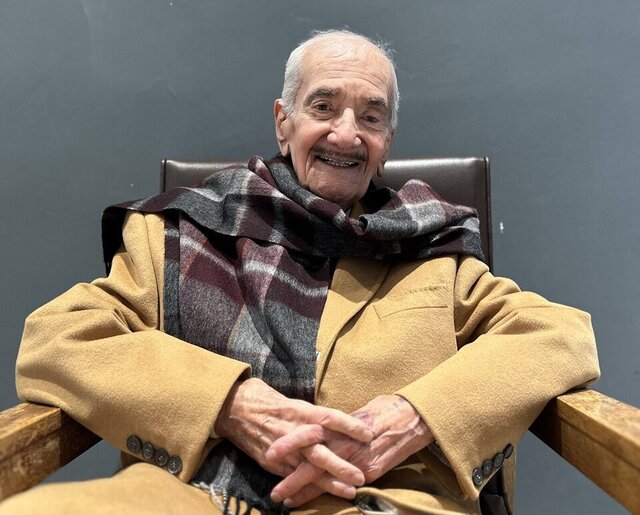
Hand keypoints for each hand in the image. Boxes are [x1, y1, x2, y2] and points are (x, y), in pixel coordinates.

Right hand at [213, 378, 373, 497]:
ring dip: (330, 482)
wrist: (239, 410)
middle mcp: (295, 432)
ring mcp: (284, 450)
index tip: (369, 434)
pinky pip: (292, 478)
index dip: (350, 425)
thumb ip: (318, 419)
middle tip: (361, 475)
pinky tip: (318, 499)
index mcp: (303, 413)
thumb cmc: (274, 405)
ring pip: (310, 468)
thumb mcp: (299, 406)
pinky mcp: (274, 463)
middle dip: (341, 465)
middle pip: (322, 450)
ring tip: (348, 492)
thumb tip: (343, 428)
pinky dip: (305, 490)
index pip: (331, 418)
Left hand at [268, 395, 433, 506]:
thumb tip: (324, 430)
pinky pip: (344, 485)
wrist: (413, 417)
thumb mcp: (357, 412)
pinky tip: (313, 502)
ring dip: (304, 490)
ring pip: (326, 477)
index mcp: (341, 425)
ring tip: (285, 501)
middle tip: (274, 491)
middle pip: (313, 461)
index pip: (309, 435)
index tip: (271, 453)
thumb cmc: (384, 408)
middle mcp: (347, 443)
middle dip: (292, 477)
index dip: (289, 445)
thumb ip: (339, 425)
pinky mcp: (371, 471)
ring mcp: (359, 460)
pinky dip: (328, 493)